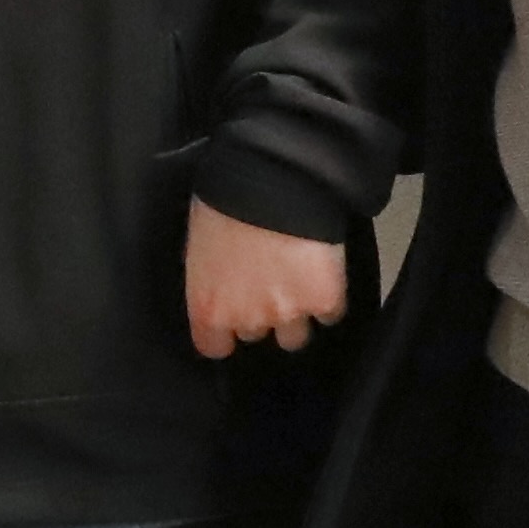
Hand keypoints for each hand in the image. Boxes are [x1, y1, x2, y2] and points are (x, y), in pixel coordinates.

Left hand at [185, 197, 347, 356]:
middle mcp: (247, 319)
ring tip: (296, 283)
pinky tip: (322, 274)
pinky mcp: (326, 301)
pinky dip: (328, 299)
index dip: (224, 334)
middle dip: (260, 313)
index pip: (214, 347)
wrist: (273, 180)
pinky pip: (331, 314)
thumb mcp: (197, 241)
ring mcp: (289, 313)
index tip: (230, 322)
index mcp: (209, 307)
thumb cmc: (224, 200)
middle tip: (265, 283)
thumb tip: (213, 279)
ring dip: (295, 315)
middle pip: (256, 336)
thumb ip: (206, 274)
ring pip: (295, 337)